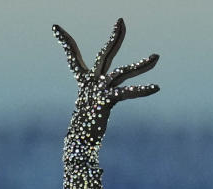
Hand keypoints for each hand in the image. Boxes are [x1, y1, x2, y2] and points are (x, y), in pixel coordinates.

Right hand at [53, 18, 158, 160]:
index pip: (73, 57)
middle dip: (114, 37)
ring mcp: (98, 90)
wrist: (78, 144)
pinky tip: (156, 87)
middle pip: (104, 54)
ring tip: (157, 57)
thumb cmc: (83, 132)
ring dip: (141, 65)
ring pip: (122, 72)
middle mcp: (90, 83)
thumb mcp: (90, 112)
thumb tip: (101, 109)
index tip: (55, 27)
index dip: (64, 42)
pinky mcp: (106, 101)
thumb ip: (97, 104)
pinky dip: (142, 90)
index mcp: (83, 83)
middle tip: (121, 20)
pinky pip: (127, 93)